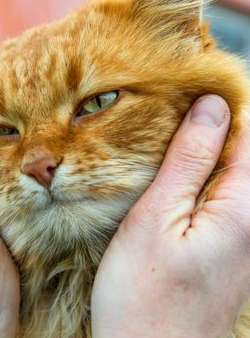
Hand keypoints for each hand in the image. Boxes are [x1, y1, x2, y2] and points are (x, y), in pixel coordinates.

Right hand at [92, 95, 249, 337]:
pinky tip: (171, 175)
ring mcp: (246, 235)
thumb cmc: (144, 294)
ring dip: (204, 148)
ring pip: (234, 171)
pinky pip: (224, 194)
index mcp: (244, 206)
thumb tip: (212, 107)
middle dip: (213, 124)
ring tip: (165, 138)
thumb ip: (188, 160)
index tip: (188, 88)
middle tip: (170, 111)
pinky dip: (201, 174)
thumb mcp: (156, 217)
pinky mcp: (231, 246)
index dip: (225, 103)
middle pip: (247, 150)